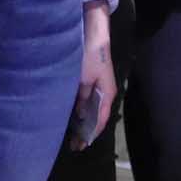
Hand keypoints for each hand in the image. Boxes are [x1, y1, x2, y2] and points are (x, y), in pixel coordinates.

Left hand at [72, 6, 115, 148]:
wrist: (94, 35)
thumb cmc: (90, 56)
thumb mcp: (84, 78)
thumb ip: (83, 97)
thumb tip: (81, 115)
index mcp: (107, 95)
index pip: (100, 121)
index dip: (90, 134)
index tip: (80, 146)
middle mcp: (105, 94)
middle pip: (97, 118)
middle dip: (86, 132)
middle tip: (74, 145)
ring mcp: (100, 89)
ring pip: (92, 111)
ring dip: (84, 123)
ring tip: (73, 135)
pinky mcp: (93, 83)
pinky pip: (88, 103)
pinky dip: (81, 112)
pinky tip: (73, 116)